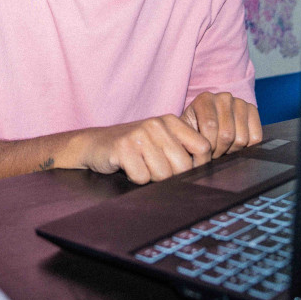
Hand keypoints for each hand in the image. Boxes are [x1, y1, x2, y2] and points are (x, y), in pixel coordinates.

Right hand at [77, 115, 213, 184]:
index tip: (185, 170)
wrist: (95, 144)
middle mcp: (157, 124)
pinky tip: (128, 167)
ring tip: (140, 165)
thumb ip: (182, 149)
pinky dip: (135, 178)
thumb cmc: (133, 147)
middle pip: (184, 166)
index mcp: (171, 121)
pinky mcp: (123, 147)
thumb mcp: (160, 140)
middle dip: (172, 176)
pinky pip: (142, 177)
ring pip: (163, 174)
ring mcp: (140, 134)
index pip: (203, 148)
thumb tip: (205, 173)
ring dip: (151, 178)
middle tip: (155, 169)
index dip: (198, 166)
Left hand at [181, 92, 262, 158]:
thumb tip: (198, 154)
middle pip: (227, 134)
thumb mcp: (186, 133)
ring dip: (232, 151)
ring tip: (223, 149)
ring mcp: (240, 102)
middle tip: (214, 153)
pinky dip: (246, 148)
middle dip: (219, 151)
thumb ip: (188, 140)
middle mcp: (224, 97)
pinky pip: (255, 137)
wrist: (207, 125)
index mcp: (204, 99)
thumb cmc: (195, 131)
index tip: (204, 152)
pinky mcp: (253, 110)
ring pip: (241, 139)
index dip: (208, 146)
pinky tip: (235, 145)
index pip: (210, 126)